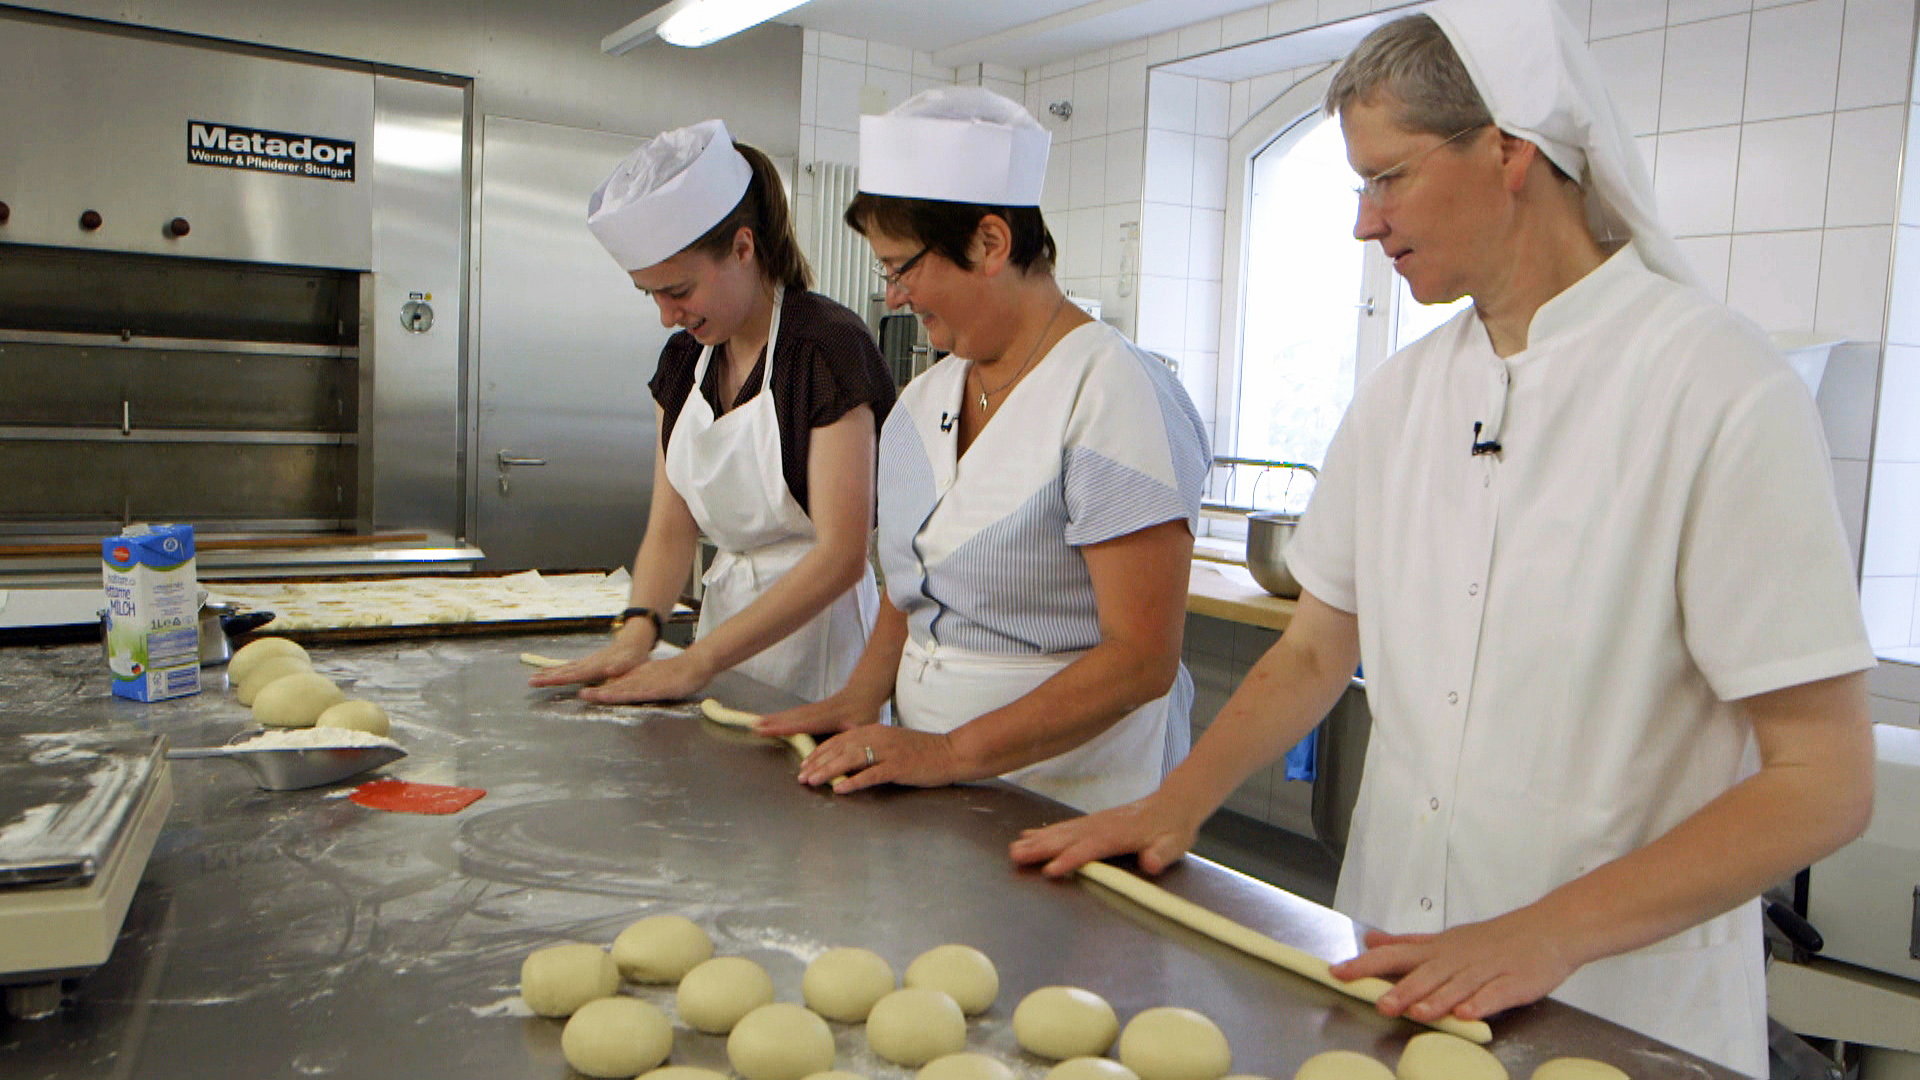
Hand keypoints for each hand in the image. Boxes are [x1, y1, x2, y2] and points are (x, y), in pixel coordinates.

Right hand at [527, 632, 652, 688]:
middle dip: (546, 676)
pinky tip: (550, 671)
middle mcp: (587, 664)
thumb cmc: (633, 656)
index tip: (540, 680)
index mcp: (595, 667)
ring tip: (534, 676)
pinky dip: (557, 669)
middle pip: (563, 670)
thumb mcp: (630, 662)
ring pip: (564, 667)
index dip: (555, 678)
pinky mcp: (588, 662)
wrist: (634, 641)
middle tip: (530, 681)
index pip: (572, 674)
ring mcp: (586, 662)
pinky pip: (568, 666)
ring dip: (549, 672)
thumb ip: (620, 666)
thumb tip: (610, 670)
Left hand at [578, 651, 714, 704]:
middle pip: (617, 687)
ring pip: (627, 689)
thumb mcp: (654, 677)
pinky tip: (624, 696)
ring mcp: (650, 683)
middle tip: (581, 696)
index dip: (600, 689)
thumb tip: (623, 690)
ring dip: (610, 693)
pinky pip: (643, 692)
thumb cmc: (677, 673)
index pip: (616, 684)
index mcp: (638, 676)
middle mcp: (641, 679)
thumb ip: (639, 683)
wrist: (697, 663)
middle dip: (598, 692)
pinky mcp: (661, 688)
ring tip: (594, 696)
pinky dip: (630, 694)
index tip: (584, 693)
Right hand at [755, 692, 886, 738]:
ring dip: (774, 718)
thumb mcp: (863, 727)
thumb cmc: (865, 713)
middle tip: (754, 727)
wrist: (864, 692)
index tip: (767, 729)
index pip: (801, 724)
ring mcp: (814, 708)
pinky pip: (794, 712)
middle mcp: (817, 712)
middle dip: (772, 723)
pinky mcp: (813, 708)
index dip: (783, 727)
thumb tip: (845, 758)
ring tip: (757, 723)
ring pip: (791, 714)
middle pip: (791, 718)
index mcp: (827, 718)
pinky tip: (773, 719)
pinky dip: (781, 716)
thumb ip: (853, 741)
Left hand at [797, 725, 962, 793]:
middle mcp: (878, 737)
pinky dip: (853, 781)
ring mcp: (888, 751)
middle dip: (817, 762)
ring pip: (850, 760)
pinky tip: (839, 789)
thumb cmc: (923, 751)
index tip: (805, 764)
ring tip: (812, 781)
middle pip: (840, 748)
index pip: (840, 739)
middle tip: (801, 776)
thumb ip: (871, 748)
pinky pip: (870, 774)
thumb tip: (848, 761)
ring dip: (828, 771)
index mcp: (875, 730)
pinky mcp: (898, 767)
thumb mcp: (893, 743)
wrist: (951, 752)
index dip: (820, 752)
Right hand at [1007, 793, 1203, 877]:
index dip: (1071, 859)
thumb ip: (1161, 854)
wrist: (1174, 804)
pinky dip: (1045, 831)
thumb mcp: (1174, 844)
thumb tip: (1150, 863)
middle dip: (1041, 847)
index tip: (1050, 870)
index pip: (1091, 848)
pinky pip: (1065, 827)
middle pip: (1067, 838)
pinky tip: (1030, 835)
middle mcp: (1102, 826)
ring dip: (1037, 840)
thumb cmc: (1173, 829)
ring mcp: (1095, 822)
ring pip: (1062, 831)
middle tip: (1016, 856)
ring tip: (1014, 848)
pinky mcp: (1092, 822)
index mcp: (1120, 835)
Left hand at [1327, 908, 1578, 1024]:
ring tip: (1418, 1012)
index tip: (1339, 972)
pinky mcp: (1514, 983)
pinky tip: (1468, 1014)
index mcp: (1439, 949)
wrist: (1549, 929)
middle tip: (1381, 1005)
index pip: (1396, 955)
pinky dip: (1482, 1004)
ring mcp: (1487, 970)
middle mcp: (1458, 958)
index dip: (1367, 964)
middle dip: (1403, 990)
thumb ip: (1408, 943)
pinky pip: (1496, 994)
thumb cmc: (1495, 938)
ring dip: (1438, 999)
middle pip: (1427, 974)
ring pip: (1458, 985)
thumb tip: (1371, 940)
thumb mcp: (1446, 938)